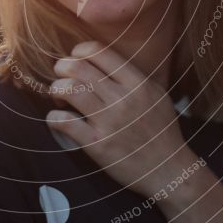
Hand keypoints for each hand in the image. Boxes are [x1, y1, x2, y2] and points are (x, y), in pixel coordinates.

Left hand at [46, 40, 187, 198]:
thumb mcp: (156, 96)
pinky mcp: (97, 144)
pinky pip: (64, 122)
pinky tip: (57, 119)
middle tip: (61, 78)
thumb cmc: (161, 132)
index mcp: (137, 83)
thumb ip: (132, 77)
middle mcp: (122, 98)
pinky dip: (53, 117)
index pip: (98, 51)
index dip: (78, 52)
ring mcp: (109, 121)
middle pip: (77, 67)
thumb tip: (102, 63)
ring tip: (60, 98)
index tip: (75, 61)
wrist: (169, 171)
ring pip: (68, 90)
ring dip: (56, 90)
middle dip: (61, 68)